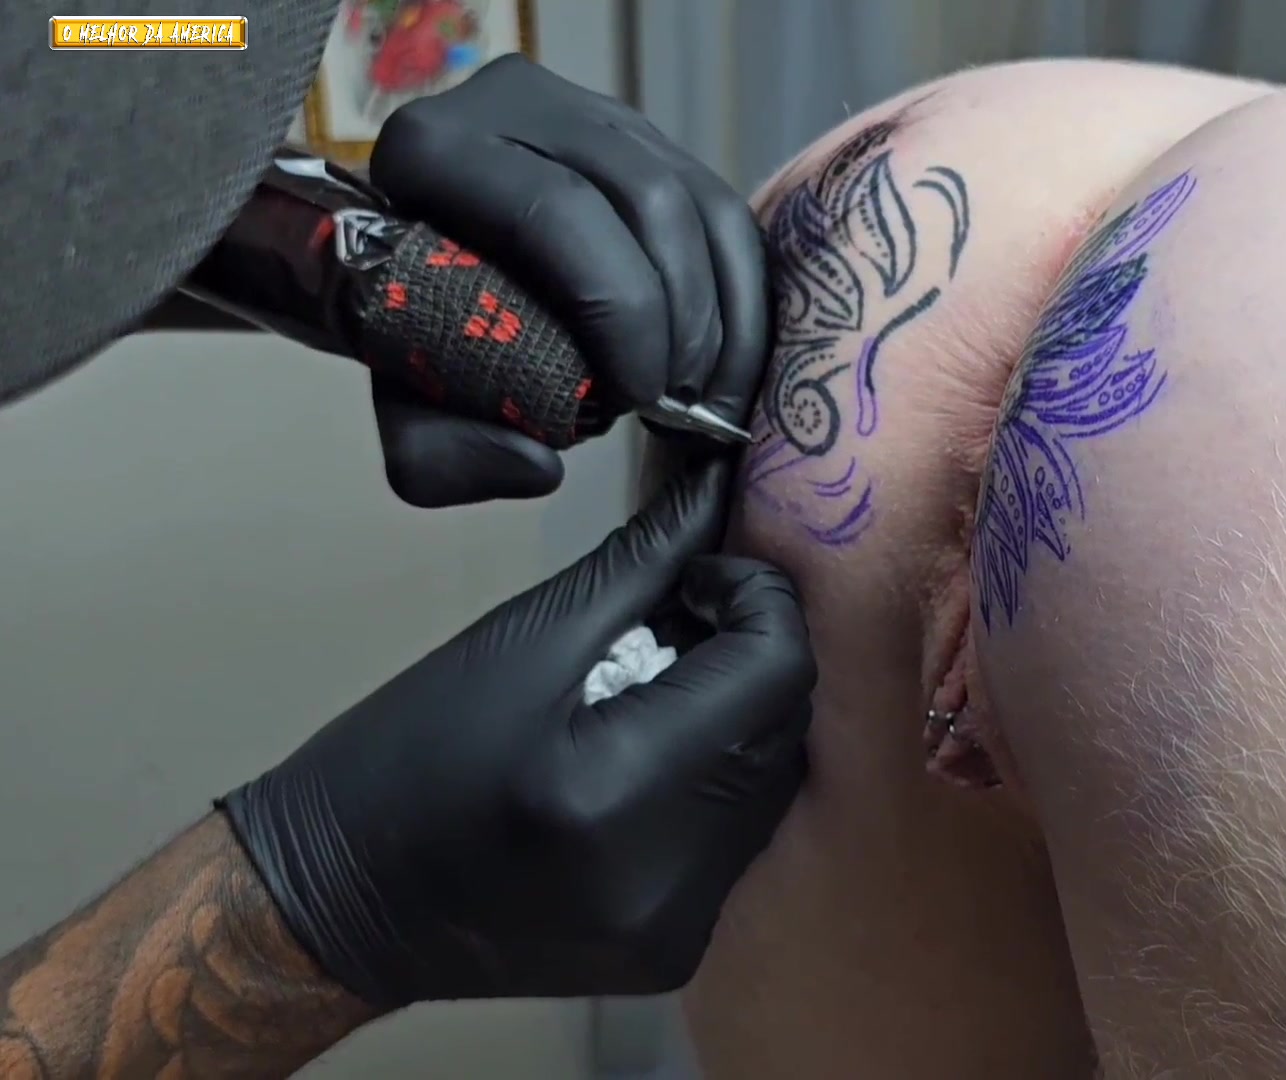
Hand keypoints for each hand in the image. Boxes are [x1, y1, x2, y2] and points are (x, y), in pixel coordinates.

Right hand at [217, 457, 815, 1003]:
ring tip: (658, 688)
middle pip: (786, 724)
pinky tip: (651, 754)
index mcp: (618, 791)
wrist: (333, 908)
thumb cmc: (403, 763)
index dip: (758, 597)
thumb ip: (641, 565)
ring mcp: (678, 925)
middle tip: (680, 620)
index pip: (776, 669)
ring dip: (741, 714)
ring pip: (775, 779)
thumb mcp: (521, 642)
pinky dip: (718, 778)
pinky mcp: (676, 947)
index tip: (700, 578)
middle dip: (752, 652)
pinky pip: (739, 835)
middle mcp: (666, 876)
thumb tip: (717, 488)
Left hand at [367, 54, 769, 507]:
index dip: (622, 309)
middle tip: (679, 403)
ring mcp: (591, 112)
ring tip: (707, 392)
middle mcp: (516, 102)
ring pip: (698, 199)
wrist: (414, 269)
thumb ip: (439, 457)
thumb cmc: (409, 337)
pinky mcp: (646, 137)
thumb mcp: (396, 414)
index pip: (558, 211)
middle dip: (684, 315)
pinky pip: (723, 207)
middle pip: (646, 197)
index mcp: (434, 149)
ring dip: (724, 310)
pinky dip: (743, 293)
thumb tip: (539, 466)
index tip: (638, 398)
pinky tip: (729, 361)